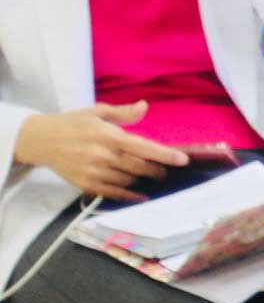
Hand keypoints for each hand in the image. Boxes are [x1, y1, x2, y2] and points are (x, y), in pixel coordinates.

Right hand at [12, 101, 187, 201]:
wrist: (41, 141)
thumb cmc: (73, 123)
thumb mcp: (97, 111)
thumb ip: (123, 112)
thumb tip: (145, 106)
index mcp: (107, 135)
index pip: (142, 146)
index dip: (164, 154)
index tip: (183, 160)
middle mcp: (101, 155)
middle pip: (138, 166)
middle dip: (156, 169)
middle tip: (166, 170)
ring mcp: (92, 172)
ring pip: (127, 180)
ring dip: (142, 179)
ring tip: (151, 176)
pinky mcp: (84, 184)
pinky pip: (111, 193)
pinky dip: (128, 196)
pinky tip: (141, 196)